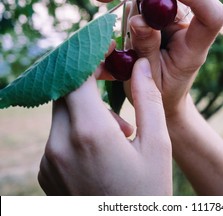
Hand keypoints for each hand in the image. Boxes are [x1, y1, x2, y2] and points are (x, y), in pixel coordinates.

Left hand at [38, 58, 171, 194]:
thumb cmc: (148, 192)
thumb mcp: (157, 145)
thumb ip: (147, 99)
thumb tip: (140, 65)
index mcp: (89, 133)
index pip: (75, 77)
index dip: (88, 58)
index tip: (105, 48)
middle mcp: (58, 145)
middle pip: (66, 92)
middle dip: (90, 85)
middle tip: (118, 97)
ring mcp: (48, 161)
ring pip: (62, 114)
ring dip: (88, 111)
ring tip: (121, 133)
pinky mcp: (46, 172)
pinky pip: (58, 136)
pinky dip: (79, 131)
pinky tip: (105, 150)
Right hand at [92, 0, 222, 118]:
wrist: (162, 99)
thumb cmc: (162, 94)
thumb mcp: (152, 79)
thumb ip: (147, 50)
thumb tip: (138, 19)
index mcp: (193, 47)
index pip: (211, 16)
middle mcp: (185, 29)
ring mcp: (172, 23)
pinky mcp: (157, 19)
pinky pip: (142, 1)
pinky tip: (104, 0)